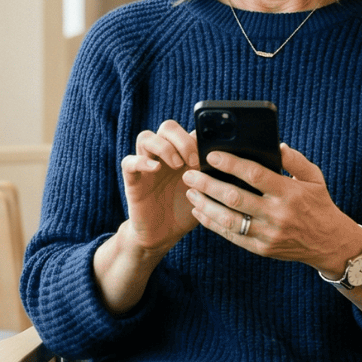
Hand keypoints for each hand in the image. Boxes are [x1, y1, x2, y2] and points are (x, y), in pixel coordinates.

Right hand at [119, 119, 201, 251]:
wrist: (163, 235)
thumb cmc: (186, 211)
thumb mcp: (205, 192)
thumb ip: (214, 174)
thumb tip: (233, 160)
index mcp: (183, 155)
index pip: (189, 129)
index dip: (200, 136)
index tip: (212, 154)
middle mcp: (164, 156)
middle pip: (167, 126)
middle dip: (183, 140)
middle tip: (194, 161)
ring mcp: (146, 166)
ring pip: (146, 137)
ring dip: (164, 147)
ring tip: (177, 166)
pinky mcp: (132, 179)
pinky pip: (128, 161)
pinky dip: (141, 160)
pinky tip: (156, 168)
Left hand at [182, 143, 359, 274]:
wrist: (330, 243)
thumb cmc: (319, 205)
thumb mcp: (314, 178)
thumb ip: (294, 160)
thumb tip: (276, 144)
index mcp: (289, 192)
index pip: (255, 175)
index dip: (230, 163)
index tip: (211, 155)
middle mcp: (277, 214)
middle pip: (235, 197)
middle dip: (208, 184)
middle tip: (189, 174)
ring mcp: (268, 234)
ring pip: (229, 219)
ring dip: (205, 205)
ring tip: (190, 192)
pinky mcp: (262, 249)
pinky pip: (232, 236)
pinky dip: (213, 224)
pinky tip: (200, 212)